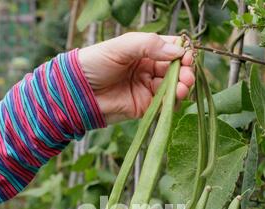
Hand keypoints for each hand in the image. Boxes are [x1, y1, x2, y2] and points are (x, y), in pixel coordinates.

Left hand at [78, 32, 194, 123]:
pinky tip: (173, 99)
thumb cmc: (94, 64)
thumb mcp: (121, 48)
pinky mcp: (144, 107)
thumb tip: (178, 50)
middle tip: (187, 76)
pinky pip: (163, 106)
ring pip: (172, 88)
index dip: (181, 53)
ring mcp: (147, 89)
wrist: (77, 92)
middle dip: (184, 73)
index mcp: (144, 51)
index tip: (186, 57)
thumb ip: (149, 45)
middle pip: (175, 70)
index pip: (170, 49)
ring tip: (181, 87)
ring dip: (180, 88)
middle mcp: (148, 69)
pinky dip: (171, 103)